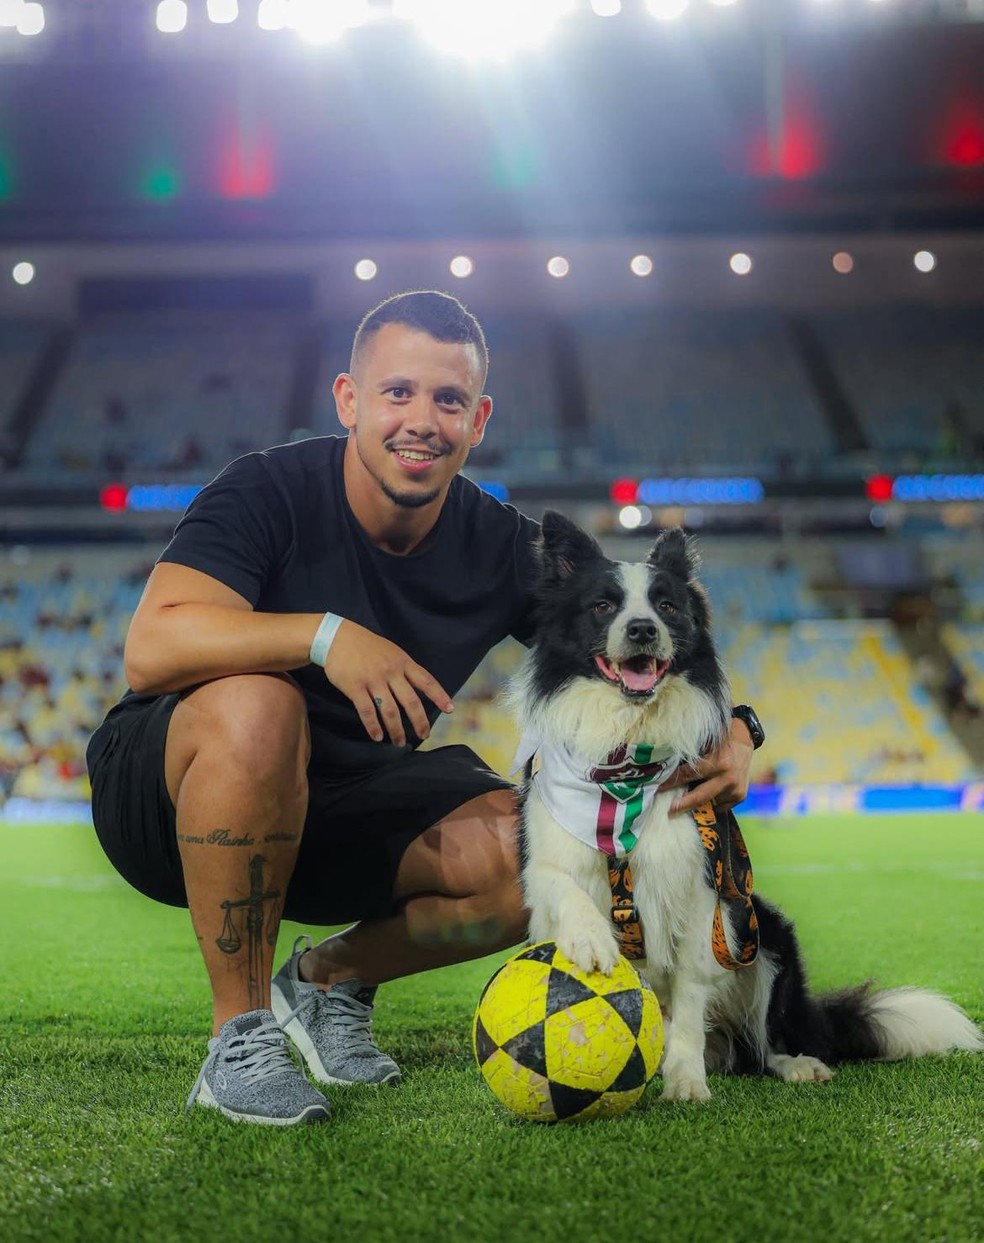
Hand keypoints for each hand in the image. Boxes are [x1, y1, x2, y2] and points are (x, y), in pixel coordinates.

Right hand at [322, 620, 452, 745]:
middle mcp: (391, 672)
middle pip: (411, 701)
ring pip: (390, 710)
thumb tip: (416, 689)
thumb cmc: (366, 646)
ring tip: (399, 742)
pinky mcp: (355, 687)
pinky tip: (377, 736)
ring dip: (396, 730)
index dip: (439, 696)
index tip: (450, 709)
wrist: (337, 637)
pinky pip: (367, 711)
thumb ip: (403, 669)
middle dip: (419, 721)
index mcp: (403, 662)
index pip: (426, 681)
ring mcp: (373, 680)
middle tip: (424, 736)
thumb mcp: (391, 651)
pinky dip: (373, 726)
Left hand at [659, 716, 754, 815]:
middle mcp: (728, 778)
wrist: (745, 739)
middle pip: (699, 796)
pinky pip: (721, 805)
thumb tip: (668, 770)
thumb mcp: (705, 743)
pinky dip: (711, 802)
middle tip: (669, 810)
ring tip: (685, 801)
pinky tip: (705, 797)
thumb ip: (691, 758)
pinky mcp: (740, 796)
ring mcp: (735, 790)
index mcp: (718, 763)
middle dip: (683, 804)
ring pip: (710, 802)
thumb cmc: (721, 739)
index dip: (671, 782)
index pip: (688, 775)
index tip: (658, 788)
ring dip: (698, 802)